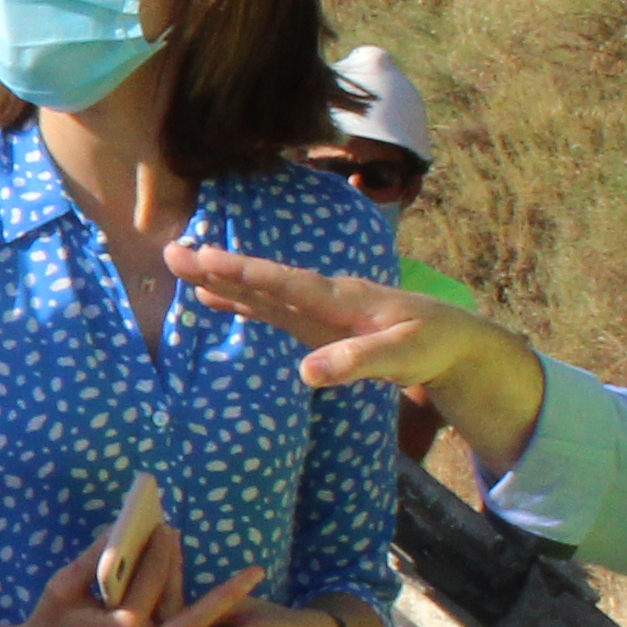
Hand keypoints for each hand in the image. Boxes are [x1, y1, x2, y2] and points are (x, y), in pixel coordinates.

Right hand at [4, 506, 185, 626]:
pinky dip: (166, 598)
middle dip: (171, 561)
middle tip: (169, 532)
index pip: (152, 580)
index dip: (159, 550)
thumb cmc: (50, 621)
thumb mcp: (64, 585)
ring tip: (169, 549)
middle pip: (170, 595)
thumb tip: (119, 528)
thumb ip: (94, 558)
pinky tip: (163, 575)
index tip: (162, 526)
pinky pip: (166, 624)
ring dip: (172, 579)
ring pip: (173, 611)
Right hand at [171, 244, 544, 463]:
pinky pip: (269, 307)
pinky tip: (214, 296)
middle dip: (220, 267)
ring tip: (181, 267)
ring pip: (262, 290)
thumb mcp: (403, 356)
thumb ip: (355, 361)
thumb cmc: (431, 344)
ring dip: (223, 280)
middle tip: (174, 252)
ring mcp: (316, 308)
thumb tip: (305, 373)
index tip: (209, 262)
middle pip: (265, 280)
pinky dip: (241, 299)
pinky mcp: (314, 323)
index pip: (289, 284)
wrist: (453, 340)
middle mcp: (323, 296)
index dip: (249, 275)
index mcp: (342, 298)